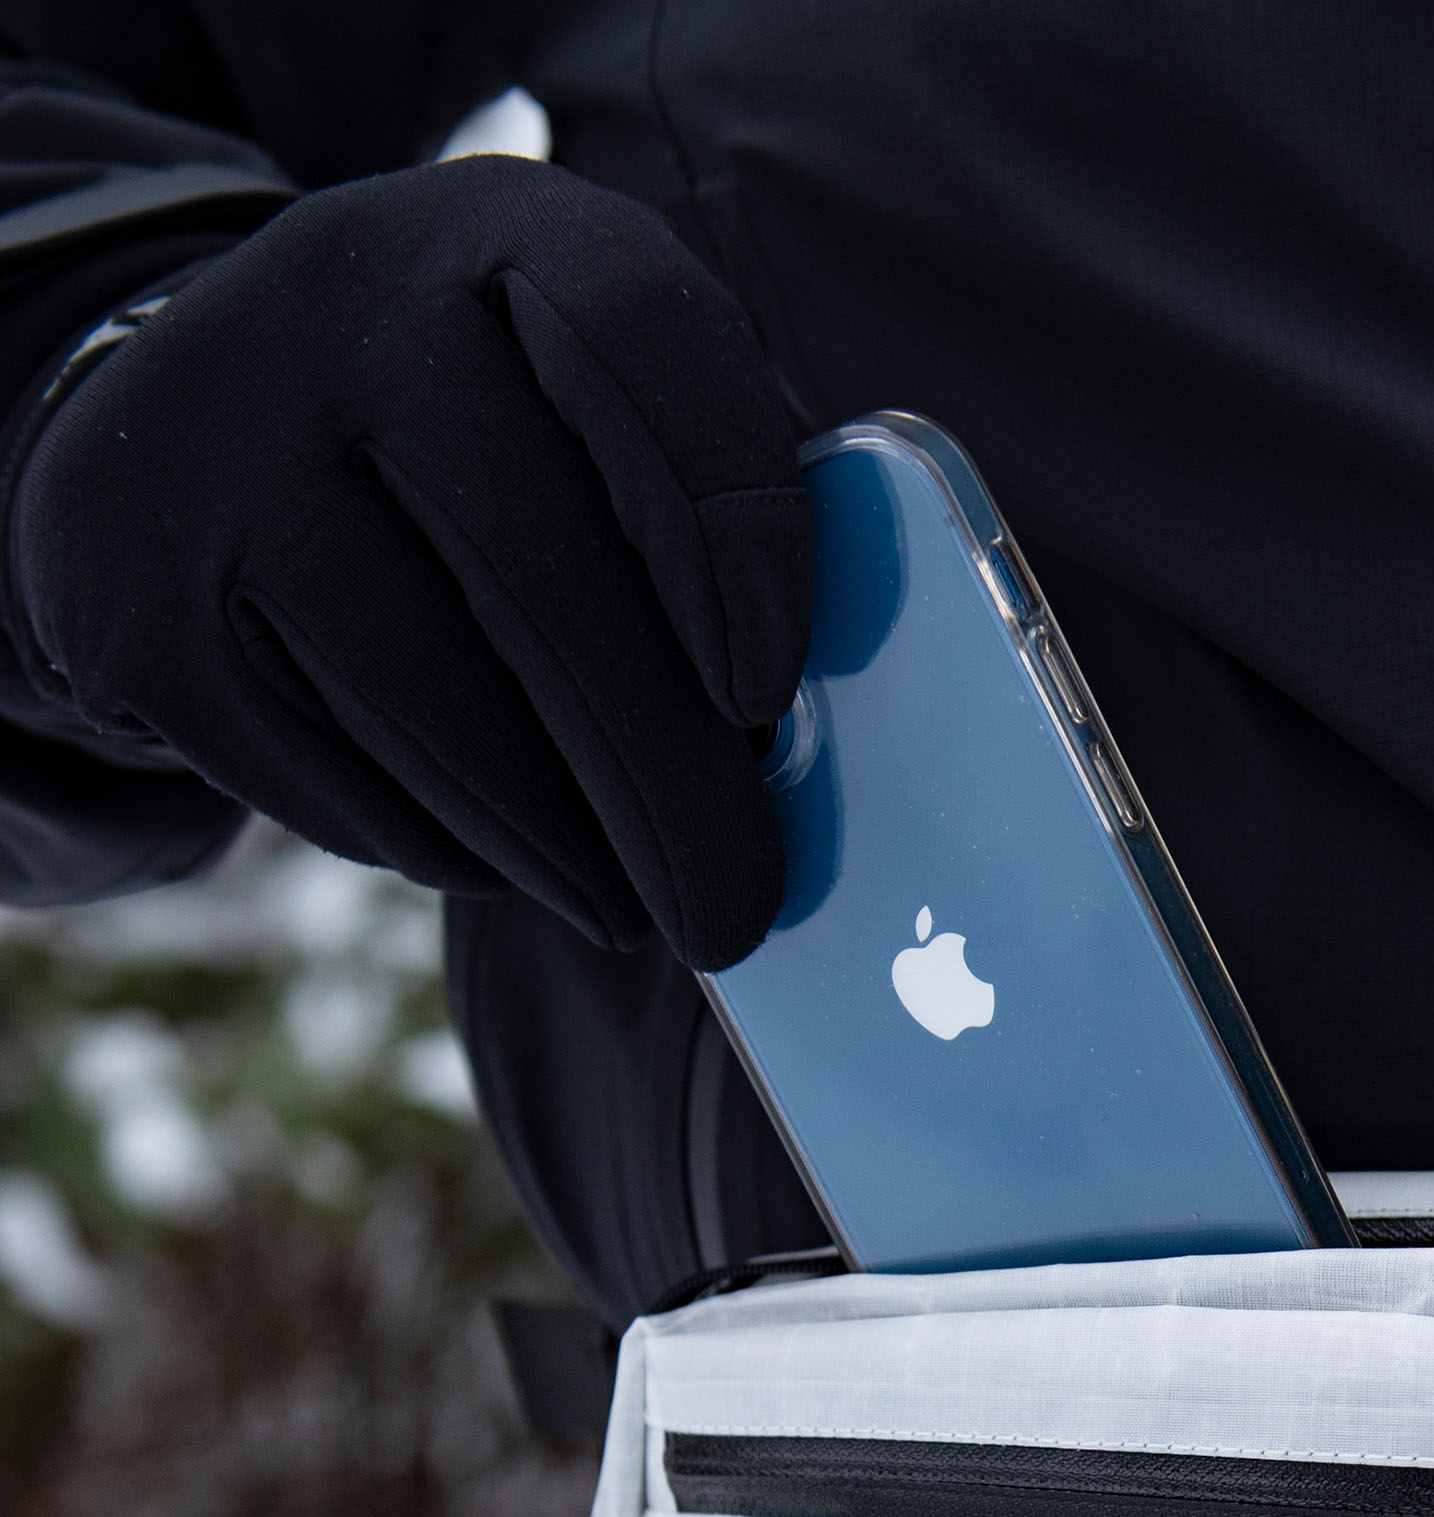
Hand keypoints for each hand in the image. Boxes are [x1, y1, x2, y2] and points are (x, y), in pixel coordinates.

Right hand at [8, 158, 808, 968]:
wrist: (200, 431)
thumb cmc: (497, 448)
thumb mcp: (598, 411)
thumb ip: (715, 522)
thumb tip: (837, 751)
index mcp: (504, 234)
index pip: (640, 343)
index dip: (728, 527)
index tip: (768, 693)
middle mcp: (339, 314)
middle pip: (537, 578)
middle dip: (666, 786)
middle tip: (740, 911)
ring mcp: (219, 458)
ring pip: (436, 711)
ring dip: (572, 850)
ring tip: (645, 907)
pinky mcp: (142, 617)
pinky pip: (341, 783)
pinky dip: (456, 848)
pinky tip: (514, 852)